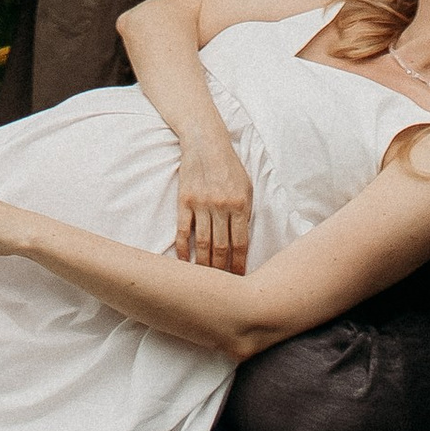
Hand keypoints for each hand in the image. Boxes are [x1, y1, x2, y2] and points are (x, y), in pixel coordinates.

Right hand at [173, 136, 253, 272]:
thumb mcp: (246, 187)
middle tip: (222, 288)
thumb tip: (243, 242)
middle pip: (221, 248)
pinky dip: (183, 249)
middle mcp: (221, 206)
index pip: (241, 244)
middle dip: (222, 271)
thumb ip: (246, 213)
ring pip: (203, 243)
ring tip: (205, 281)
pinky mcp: (184, 201)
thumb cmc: (229, 167)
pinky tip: (185, 262)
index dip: (239, 265)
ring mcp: (201, 204)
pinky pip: (183, 231)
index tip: (239, 280)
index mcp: (240, 204)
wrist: (205, 142)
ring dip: (204, 265)